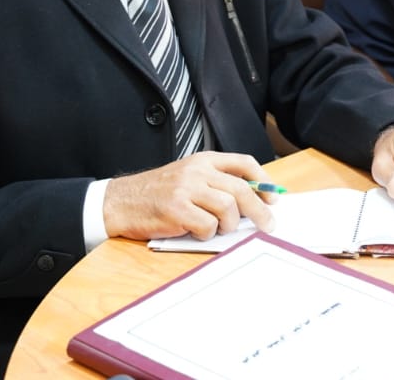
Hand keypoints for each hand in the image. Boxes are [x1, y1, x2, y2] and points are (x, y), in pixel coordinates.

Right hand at [103, 152, 276, 241]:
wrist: (121, 202)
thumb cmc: (158, 194)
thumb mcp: (189, 177)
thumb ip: (216, 183)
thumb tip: (253, 202)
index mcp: (203, 161)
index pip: (243, 163)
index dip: (262, 181)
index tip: (272, 197)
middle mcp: (197, 171)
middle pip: (240, 190)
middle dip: (259, 210)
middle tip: (268, 225)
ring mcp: (186, 189)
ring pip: (227, 208)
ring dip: (228, 225)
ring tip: (217, 228)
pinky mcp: (176, 209)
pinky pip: (208, 225)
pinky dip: (207, 233)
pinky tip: (196, 231)